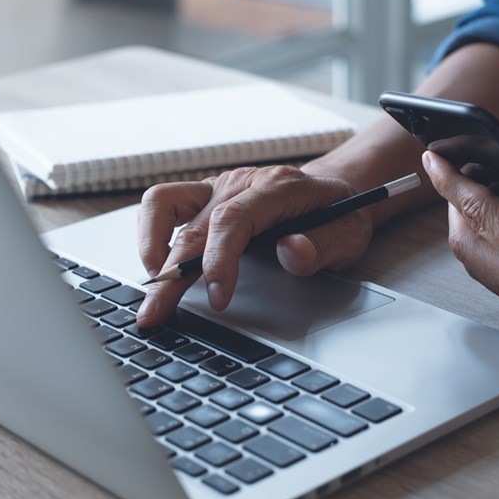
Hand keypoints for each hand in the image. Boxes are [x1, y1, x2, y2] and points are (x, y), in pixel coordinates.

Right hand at [136, 165, 374, 326]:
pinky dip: (152, 237)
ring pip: (163, 205)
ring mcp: (216, 188)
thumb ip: (324, 245)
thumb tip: (294, 253)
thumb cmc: (339, 213)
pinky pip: (163, 206)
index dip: (219, 260)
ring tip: (149, 288)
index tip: (217, 298)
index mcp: (275, 188)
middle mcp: (239, 184)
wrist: (333, 189)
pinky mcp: (202, 199)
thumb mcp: (349, 233)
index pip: (233, 220)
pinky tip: (156, 269)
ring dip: (150, 247)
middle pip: (192, 225)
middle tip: (156, 314)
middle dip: (171, 275)